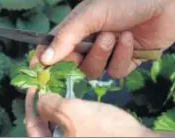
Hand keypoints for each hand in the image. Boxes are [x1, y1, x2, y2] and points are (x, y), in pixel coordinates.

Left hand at [25, 88, 157, 136]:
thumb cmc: (103, 129)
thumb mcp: (71, 113)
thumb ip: (48, 104)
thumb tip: (41, 99)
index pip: (32, 126)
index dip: (31, 104)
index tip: (34, 87)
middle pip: (42, 126)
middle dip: (42, 105)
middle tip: (45, 86)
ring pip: (55, 125)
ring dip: (54, 107)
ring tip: (56, 90)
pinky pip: (68, 127)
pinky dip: (66, 113)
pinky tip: (70, 101)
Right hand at [31, 0, 174, 78]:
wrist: (163, 4)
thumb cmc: (123, 2)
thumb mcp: (90, 15)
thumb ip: (66, 37)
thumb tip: (43, 59)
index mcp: (74, 31)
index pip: (52, 50)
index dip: (43, 61)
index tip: (36, 71)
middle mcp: (86, 45)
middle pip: (72, 66)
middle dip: (82, 57)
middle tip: (91, 44)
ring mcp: (104, 55)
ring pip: (93, 71)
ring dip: (103, 54)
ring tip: (114, 36)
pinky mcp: (122, 63)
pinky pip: (114, 71)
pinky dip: (122, 57)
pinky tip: (129, 40)